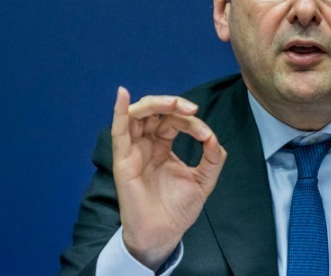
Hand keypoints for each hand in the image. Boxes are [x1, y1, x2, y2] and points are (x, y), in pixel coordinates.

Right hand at [111, 86, 226, 269]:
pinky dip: (119, 111)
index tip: (206, 135)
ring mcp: (133, 150)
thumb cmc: (178, 211)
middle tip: (191, 109)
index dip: (190, 121)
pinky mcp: (123, 160)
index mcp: (162, 146)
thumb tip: (213, 137)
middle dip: (173, 104)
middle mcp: (145, 144)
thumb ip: (212, 159)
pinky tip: (123, 95)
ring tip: (173, 104)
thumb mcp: (203, 181)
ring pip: (137, 115)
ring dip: (154, 103)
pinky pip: (118, 131)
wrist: (163, 235)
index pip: (173, 121)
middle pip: (154, 112)